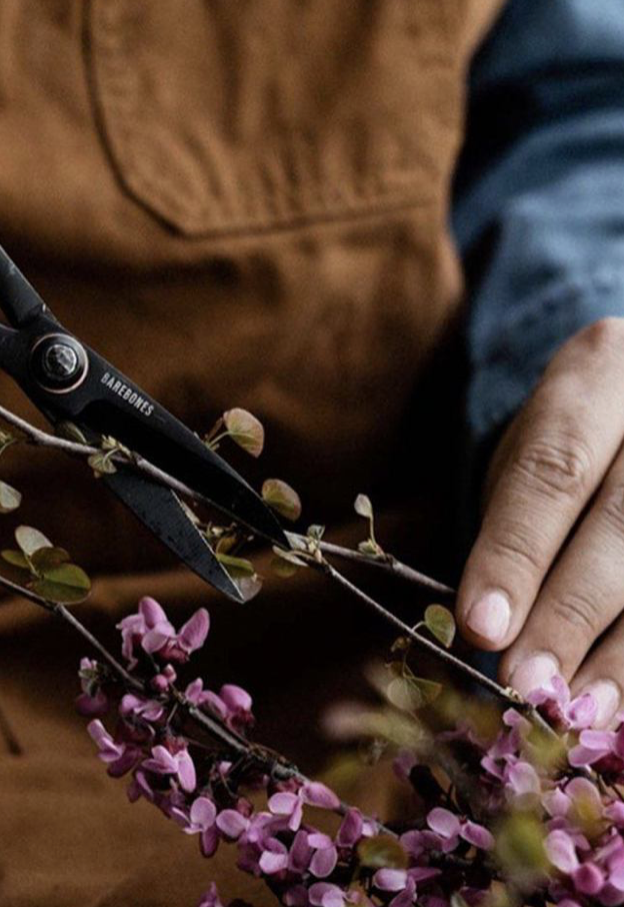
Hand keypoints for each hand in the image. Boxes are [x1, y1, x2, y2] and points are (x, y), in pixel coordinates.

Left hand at [458, 318, 623, 723]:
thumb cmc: (577, 440)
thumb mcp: (533, 451)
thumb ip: (511, 527)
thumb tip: (483, 632)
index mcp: (598, 371)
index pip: (552, 471)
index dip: (516, 555)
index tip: (481, 628)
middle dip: (570, 615)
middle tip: (527, 688)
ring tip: (584, 708)